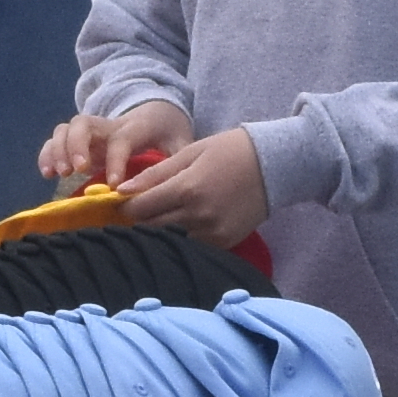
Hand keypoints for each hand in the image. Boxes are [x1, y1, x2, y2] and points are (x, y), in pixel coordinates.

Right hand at [36, 100, 189, 191]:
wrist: (157, 109)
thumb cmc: (168, 131)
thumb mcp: (181, 141)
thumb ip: (179, 160)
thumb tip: (178, 185)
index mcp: (135, 127)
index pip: (121, 140)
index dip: (115, 161)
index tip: (113, 185)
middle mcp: (109, 125)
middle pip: (84, 123)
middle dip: (76, 146)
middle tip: (78, 171)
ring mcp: (91, 131)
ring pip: (66, 128)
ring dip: (58, 150)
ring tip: (60, 174)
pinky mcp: (79, 139)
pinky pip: (56, 139)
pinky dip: (47, 154)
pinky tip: (47, 174)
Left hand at [115, 124, 272, 243]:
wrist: (275, 164)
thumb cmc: (229, 151)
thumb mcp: (190, 153)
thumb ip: (155, 173)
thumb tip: (122, 191)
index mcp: (187, 189)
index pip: (141, 208)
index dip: (127, 207)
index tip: (123, 202)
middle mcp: (198, 215)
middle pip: (151, 228)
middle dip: (141, 220)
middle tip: (139, 210)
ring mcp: (213, 232)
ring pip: (170, 240)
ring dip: (160, 231)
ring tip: (161, 217)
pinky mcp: (225, 242)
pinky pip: (193, 245)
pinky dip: (183, 237)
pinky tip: (184, 223)